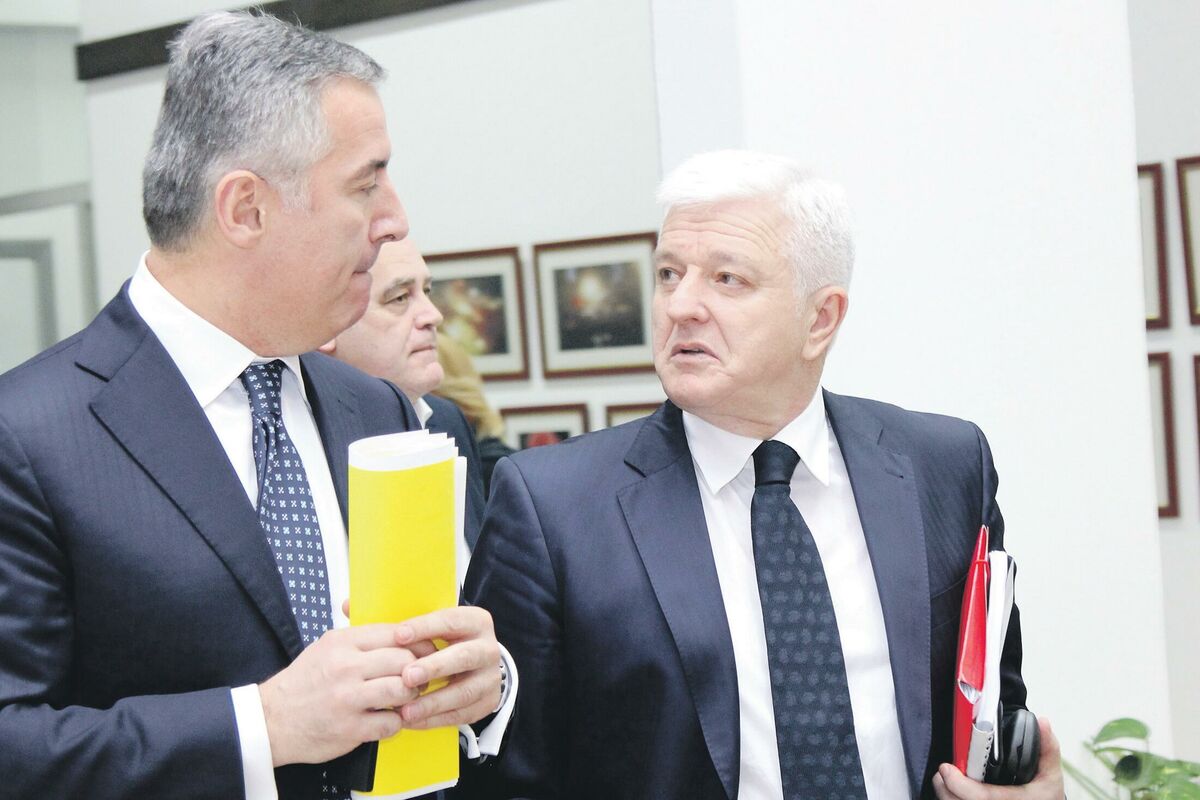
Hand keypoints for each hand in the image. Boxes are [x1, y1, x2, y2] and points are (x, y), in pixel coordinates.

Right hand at [259, 624, 419, 766]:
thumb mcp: (326, 647)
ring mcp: (348, 699)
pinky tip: (386, 719)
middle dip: (418, 671)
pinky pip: (392, 723)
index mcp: (342, 642)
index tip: (425, 652)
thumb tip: (400, 629)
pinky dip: (395, 723)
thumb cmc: (304, 682)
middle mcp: (346, 667)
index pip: (396, 634)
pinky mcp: (350, 729)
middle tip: (417, 679)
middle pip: (404, 661)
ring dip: (410, 696)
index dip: (418, 643)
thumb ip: (361, 637)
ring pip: (403, 689)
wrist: (271, 719)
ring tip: (403, 699)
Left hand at [393, 606, 501, 729]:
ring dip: (432, 703)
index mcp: (477, 623)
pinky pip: (460, 715)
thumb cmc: (449, 643)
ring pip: (463, 692)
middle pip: (464, 657)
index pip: (451, 622)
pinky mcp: (487, 702)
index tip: (399, 635)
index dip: (425, 628)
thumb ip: (421, 632)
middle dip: (434, 668)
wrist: (478, 665)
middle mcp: (488, 649)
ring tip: (405, 710)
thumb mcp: (440, 628)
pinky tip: (412, 721)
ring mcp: (490, 678)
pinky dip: (434, 720)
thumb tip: (395, 638)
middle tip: (408, 677)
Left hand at [932, 717, 1064, 798]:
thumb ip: (1047, 747)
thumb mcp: (1050, 774)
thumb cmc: (1045, 796)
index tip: (946, 769)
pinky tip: (953, 790)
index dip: (960, 784)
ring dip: (946, 794)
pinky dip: (952, 798)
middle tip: (942, 771)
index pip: (982, 796)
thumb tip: (1042, 721)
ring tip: (944, 779)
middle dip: (946, 788)